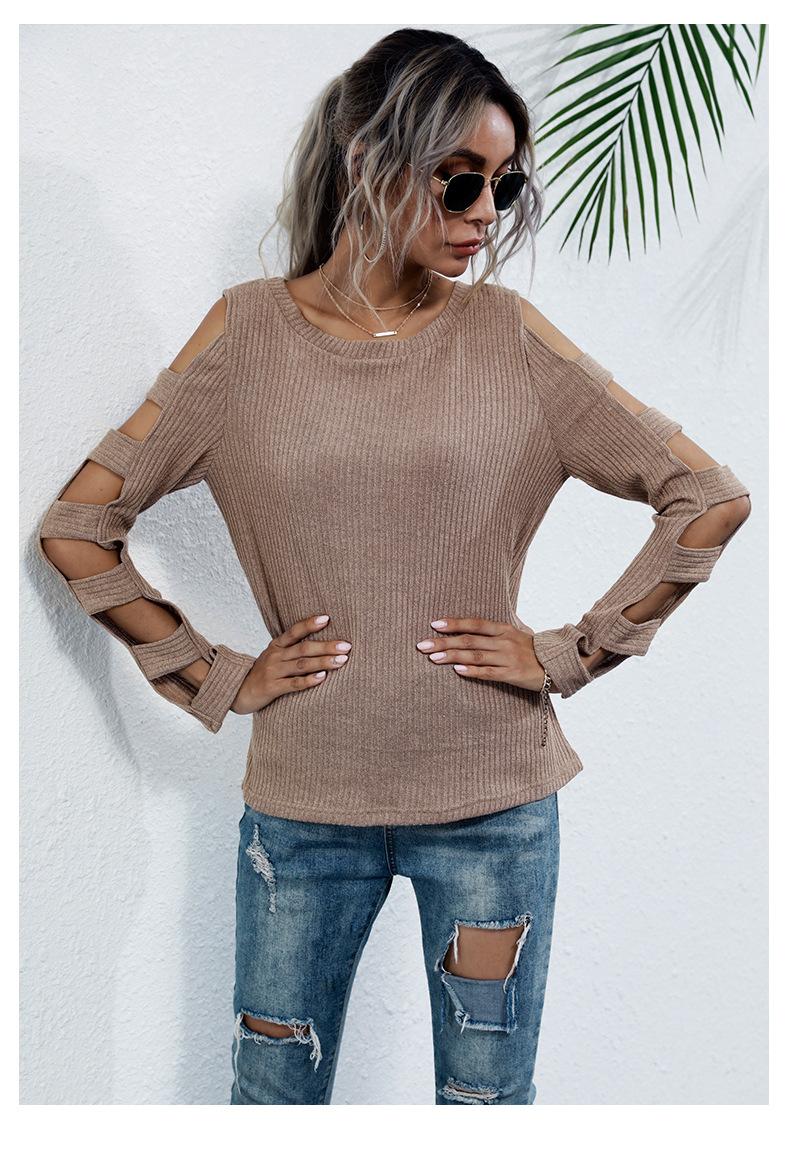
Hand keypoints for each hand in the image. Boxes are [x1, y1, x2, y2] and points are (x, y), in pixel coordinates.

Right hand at [231, 614, 351, 714]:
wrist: (237, 691)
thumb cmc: (264, 673)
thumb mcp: (274, 656)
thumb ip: (292, 648)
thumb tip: (322, 642)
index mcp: (276, 645)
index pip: (294, 631)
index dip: (310, 624)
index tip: (327, 618)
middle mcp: (275, 656)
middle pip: (303, 649)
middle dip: (326, 646)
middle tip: (346, 646)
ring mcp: (273, 672)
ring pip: (302, 665)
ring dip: (323, 662)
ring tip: (341, 661)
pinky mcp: (272, 688)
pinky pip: (293, 684)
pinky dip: (309, 680)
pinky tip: (323, 677)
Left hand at [415, 616, 548, 692]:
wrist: (558, 664)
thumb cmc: (533, 650)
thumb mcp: (516, 634)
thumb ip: (495, 632)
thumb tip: (470, 628)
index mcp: (504, 629)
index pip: (475, 623)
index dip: (454, 623)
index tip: (434, 624)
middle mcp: (504, 641)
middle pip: (469, 640)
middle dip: (444, 642)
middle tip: (422, 645)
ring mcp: (508, 658)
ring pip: (475, 656)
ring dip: (452, 656)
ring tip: (433, 658)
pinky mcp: (512, 674)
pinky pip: (488, 673)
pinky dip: (472, 671)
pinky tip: (457, 671)